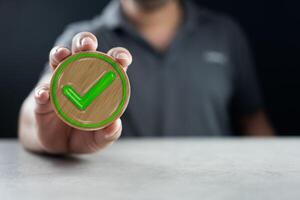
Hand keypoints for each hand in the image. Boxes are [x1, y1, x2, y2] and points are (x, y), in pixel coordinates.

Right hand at [20, 32, 131, 153]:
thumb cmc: (85, 134)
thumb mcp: (101, 137)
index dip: (118, 55)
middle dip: (85, 42)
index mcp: (100, 82)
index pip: (111, 63)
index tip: (122, 58)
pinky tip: (44, 95)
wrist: (60, 144)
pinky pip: (41, 91)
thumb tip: (115, 124)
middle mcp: (80, 76)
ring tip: (62, 55)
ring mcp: (59, 83)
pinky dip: (42, 91)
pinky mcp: (43, 98)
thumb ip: (109, 132)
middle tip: (88, 45)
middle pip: (83, 51)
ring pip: (58, 60)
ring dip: (59, 53)